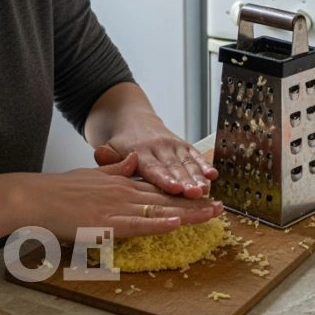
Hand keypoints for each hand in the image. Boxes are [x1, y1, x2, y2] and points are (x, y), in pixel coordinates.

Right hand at [31, 153, 221, 239]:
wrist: (34, 197)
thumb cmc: (58, 189)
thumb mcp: (92, 173)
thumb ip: (115, 169)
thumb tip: (135, 160)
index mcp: (121, 182)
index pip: (159, 188)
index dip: (183, 192)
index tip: (204, 195)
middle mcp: (123, 192)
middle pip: (166, 199)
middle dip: (195, 204)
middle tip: (220, 207)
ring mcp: (115, 207)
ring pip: (158, 211)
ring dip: (187, 213)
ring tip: (211, 214)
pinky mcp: (104, 224)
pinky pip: (137, 225)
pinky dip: (157, 224)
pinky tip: (175, 223)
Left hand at [83, 83, 218, 198]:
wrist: (134, 120)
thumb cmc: (121, 143)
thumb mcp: (109, 148)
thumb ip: (107, 157)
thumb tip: (100, 155)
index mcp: (139, 152)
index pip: (153, 168)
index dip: (165, 179)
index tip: (175, 188)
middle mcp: (159, 147)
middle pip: (174, 168)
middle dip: (186, 181)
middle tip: (196, 194)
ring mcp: (173, 146)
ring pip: (187, 163)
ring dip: (198, 177)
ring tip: (206, 190)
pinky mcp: (183, 145)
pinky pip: (195, 155)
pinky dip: (205, 165)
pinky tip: (213, 175)